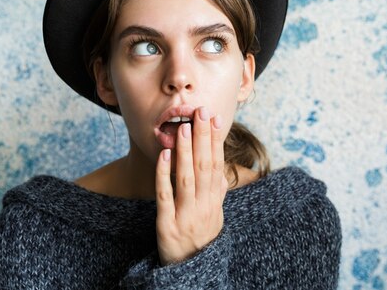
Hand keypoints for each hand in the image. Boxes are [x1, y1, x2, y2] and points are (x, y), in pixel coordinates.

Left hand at [155, 106, 228, 265]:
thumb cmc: (200, 241)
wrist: (189, 274)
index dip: (216, 141)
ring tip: (184, 128)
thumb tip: (221, 167)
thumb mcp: (215, 216)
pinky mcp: (166, 225)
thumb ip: (217, 191)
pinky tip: (165, 155)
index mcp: (215, 203)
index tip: (214, 119)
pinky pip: (165, 195)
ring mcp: (186, 216)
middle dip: (203, 138)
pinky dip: (165, 174)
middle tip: (200, 113)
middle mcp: (204, 208)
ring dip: (186, 151)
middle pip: (204, 167)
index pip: (217, 166)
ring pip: (187, 178)